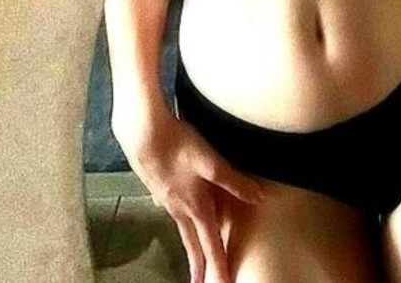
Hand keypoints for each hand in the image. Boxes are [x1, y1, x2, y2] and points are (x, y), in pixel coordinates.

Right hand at [113, 102, 268, 282]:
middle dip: (200, 267)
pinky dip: (179, 222)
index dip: (219, 267)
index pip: (211, 245)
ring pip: (182, 229)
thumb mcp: (211, 162)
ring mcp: (167, 199)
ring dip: (190, 247)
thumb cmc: (177, 145)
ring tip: (194, 259)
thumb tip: (259, 198)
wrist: (142, 133)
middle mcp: (180, 209)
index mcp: (196, 207)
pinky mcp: (159, 187)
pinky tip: (178, 212)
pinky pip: (173, 212)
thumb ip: (235, 182)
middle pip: (193, 244)